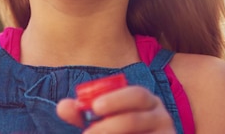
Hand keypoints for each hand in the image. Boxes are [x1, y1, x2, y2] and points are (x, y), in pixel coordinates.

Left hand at [57, 85, 175, 133]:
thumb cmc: (118, 131)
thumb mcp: (100, 122)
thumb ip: (82, 114)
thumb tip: (62, 106)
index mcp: (147, 101)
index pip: (136, 94)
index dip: (116, 99)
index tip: (94, 107)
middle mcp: (162, 116)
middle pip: (135, 119)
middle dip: (109, 126)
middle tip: (87, 133)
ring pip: (137, 133)